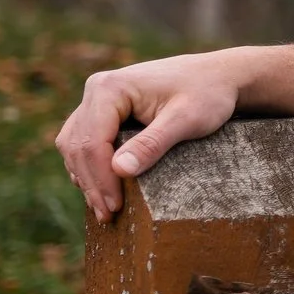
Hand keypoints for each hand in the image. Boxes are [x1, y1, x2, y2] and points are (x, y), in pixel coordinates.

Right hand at [56, 51, 249, 221]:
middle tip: (107, 216)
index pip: (92, 142)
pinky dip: (90, 167)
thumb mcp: (186, 119)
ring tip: (104, 209)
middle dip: (92, 184)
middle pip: (78, 146)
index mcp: (109, 88)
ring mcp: (97, 100)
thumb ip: (153, 144)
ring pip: (75, 146)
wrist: (218, 76)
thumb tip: (120, 170)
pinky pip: (85, 143)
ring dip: (87, 178)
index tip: (115, 207)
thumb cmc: (207, 94)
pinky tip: (103, 189)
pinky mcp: (104, 111)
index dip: (101, 179)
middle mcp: (96, 90)